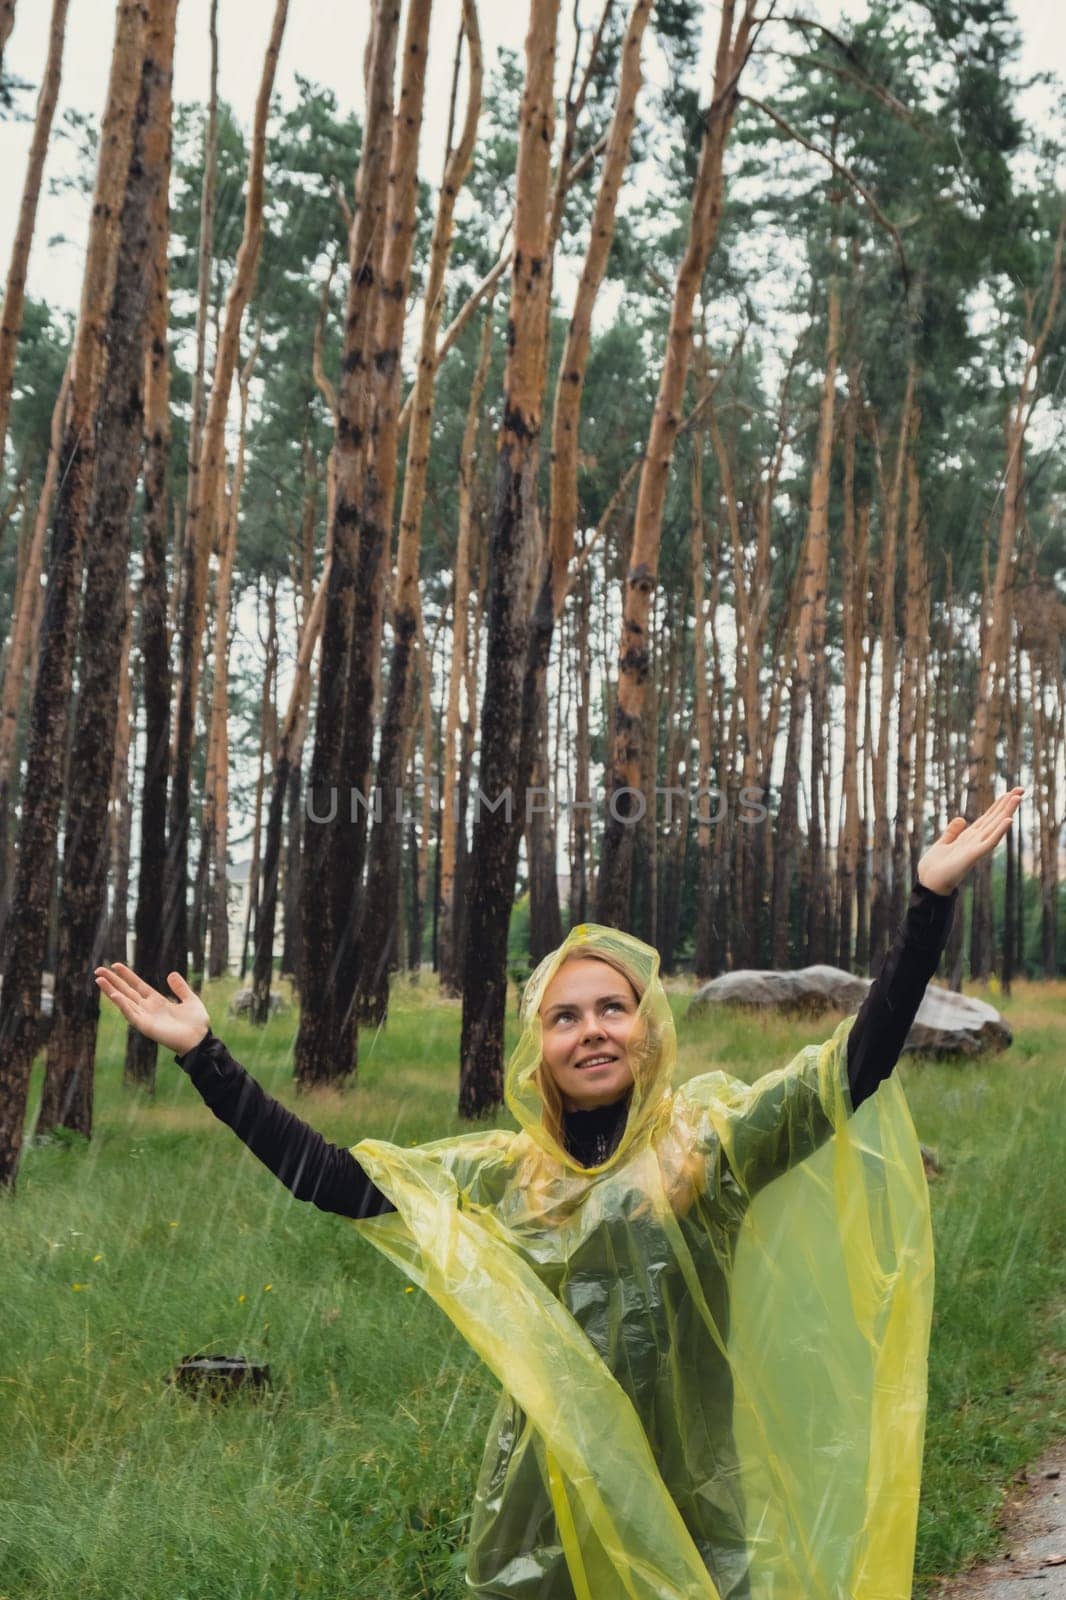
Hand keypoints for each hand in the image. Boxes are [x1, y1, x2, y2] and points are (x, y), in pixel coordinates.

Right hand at [94, 962, 210, 1056]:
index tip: (115, 965)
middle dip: (112, 981)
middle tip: (98, 970)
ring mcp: (145, 1017)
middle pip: (126, 992)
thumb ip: (180, 988)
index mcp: (157, 1001)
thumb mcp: (190, 1000)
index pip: (137, 985)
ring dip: (111, 991)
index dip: (127, 975)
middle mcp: (148, 1008)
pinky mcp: (146, 1027)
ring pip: (124, 1001)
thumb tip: (171, 974)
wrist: (200, 1040)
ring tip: (99, 979)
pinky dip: (123, 1005)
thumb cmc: (197, 1024)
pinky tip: (115, 995)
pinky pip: (131, 1014)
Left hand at [917, 787, 1024, 895]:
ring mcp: (976, 848)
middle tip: (1021, 789)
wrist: (928, 884)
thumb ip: (952, 832)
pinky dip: (999, 832)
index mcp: (968, 838)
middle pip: (994, 819)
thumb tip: (962, 818)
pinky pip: (989, 842)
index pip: (987, 818)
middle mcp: (975, 841)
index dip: (997, 805)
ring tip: (1017, 798)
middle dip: (1007, 804)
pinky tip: (1008, 820)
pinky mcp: (973, 856)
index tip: (1008, 792)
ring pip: (995, 827)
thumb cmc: (934, 868)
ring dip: (1006, 812)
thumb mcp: (942, 844)